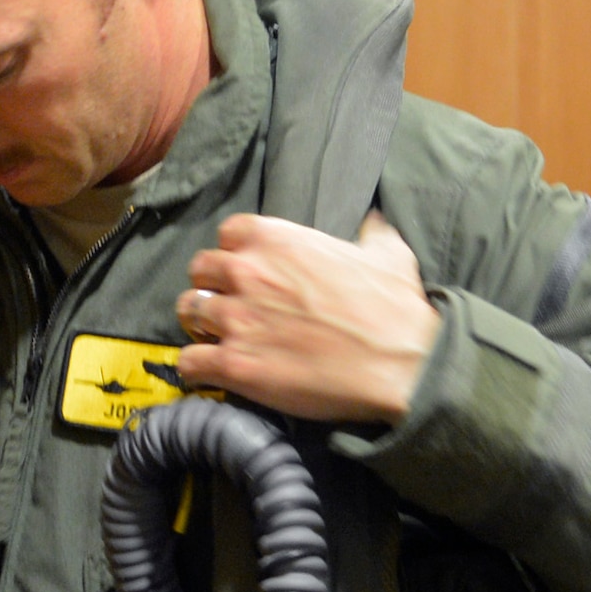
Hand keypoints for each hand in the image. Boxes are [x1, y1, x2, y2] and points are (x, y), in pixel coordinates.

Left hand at [174, 210, 439, 423]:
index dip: (235, 253)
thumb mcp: (388, 253)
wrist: (402, 364)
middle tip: (231, 305)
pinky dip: (195, 367)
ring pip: (188, 311)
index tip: (247, 270)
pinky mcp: (233, 365)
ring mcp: (236, 319)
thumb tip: (374, 219)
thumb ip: (371, 231)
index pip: (228, 234)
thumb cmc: (395, 308)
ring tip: (217, 337)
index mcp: (276, 240)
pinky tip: (211, 371)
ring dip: (199, 323)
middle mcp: (247, 273)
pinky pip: (189, 361)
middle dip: (212, 286)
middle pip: (200, 270)